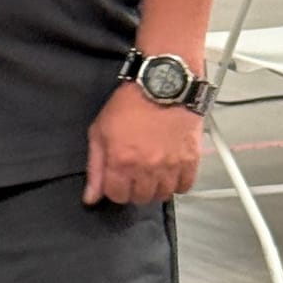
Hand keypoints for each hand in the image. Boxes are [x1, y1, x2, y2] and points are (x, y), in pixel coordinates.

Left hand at [84, 83, 204, 206]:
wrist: (163, 84)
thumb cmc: (131, 103)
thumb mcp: (100, 131)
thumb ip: (95, 167)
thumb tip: (91, 197)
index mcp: (121, 161)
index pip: (116, 196)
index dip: (115, 188)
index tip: (117, 179)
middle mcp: (146, 168)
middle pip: (140, 198)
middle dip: (134, 189)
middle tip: (135, 174)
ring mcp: (170, 166)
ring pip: (162, 195)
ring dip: (155, 188)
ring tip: (152, 174)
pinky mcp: (191, 160)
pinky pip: (185, 186)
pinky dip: (177, 183)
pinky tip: (170, 172)